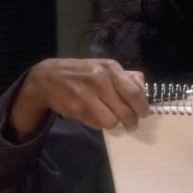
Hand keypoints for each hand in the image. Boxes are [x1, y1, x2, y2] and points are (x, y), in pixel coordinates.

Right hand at [9, 58, 149, 139]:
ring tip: (113, 120)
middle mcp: (99, 80)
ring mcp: (86, 95)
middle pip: (124, 111)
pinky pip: (96, 124)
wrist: (49, 77)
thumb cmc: (83, 72)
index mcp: (110, 68)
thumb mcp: (105, 67)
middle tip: (131, 124)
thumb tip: (143, 91)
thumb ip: (127, 78)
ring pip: (111, 121)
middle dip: (131, 121)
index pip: (133, 93)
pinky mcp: (75, 109)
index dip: (142, 107)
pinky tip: (96, 115)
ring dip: (115, 124)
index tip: (144, 114)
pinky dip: (99, 124)